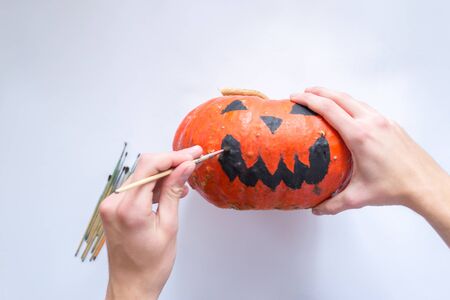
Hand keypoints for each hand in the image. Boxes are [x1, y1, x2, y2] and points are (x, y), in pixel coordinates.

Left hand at [99, 145, 202, 299]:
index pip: (150, 166)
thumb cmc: (150, 265)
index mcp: (129, 209)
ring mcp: (111, 205)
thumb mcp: (169, 226)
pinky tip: (169, 190)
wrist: (131, 284)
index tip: (193, 153)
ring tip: (184, 181)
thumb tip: (184, 167)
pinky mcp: (113, 208)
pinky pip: (136, 187)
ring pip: (141, 175)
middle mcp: (115, 203)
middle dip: (170, 162)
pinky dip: (153, 185)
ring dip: (163, 174)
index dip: (174, 156)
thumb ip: (174, 192)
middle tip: (193, 160)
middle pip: (145, 167)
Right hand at [291, 87, 449, 245]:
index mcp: (359, 136)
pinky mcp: (391, 124)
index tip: (297, 97)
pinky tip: (348, 113)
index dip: (309, 100)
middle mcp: (371, 123)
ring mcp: (383, 121)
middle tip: (304, 92)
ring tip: (323, 99)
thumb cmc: (395, 187)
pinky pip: (367, 108)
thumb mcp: (358, 196)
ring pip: (355, 100)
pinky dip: (351, 104)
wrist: (426, 184)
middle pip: (340, 97)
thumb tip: (316, 208)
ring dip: (336, 96)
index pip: (329, 109)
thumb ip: (333, 203)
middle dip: (319, 91)